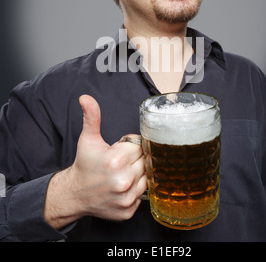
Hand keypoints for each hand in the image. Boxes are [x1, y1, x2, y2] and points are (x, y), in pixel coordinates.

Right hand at [44, 95, 146, 228]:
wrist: (75, 193)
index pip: (139, 147)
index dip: (130, 147)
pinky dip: (135, 190)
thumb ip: (92, 116)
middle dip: (134, 160)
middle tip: (119, 163)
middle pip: (144, 162)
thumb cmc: (84, 164)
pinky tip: (122, 187)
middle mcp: (123, 181)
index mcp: (116, 160)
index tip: (119, 151)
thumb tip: (86, 98)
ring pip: (146, 178)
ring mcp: (126, 198)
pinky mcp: (128, 211)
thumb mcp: (88, 138)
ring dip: (137, 175)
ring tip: (121, 174)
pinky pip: (142, 195)